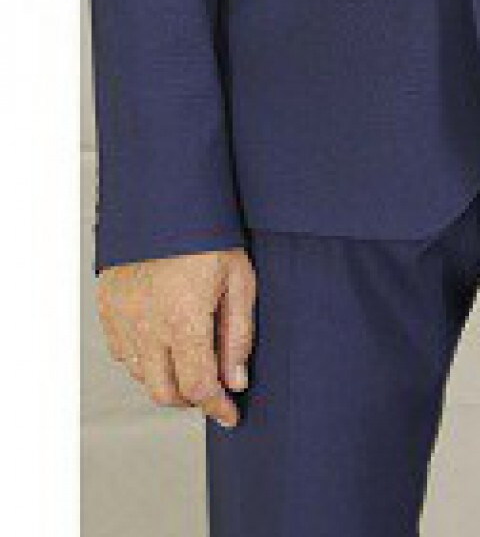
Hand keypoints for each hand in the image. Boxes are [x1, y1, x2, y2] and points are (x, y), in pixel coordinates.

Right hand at [96, 248, 255, 428]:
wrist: (166, 198)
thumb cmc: (207, 233)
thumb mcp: (240, 279)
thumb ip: (239, 335)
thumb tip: (236, 380)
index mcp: (183, 319)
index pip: (198, 387)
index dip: (217, 407)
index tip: (229, 413)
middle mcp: (147, 325)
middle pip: (165, 392)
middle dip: (192, 398)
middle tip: (211, 387)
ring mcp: (122, 317)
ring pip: (141, 375)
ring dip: (167, 377)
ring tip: (190, 356)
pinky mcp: (108, 306)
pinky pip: (122, 351)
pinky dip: (143, 357)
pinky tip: (163, 339)